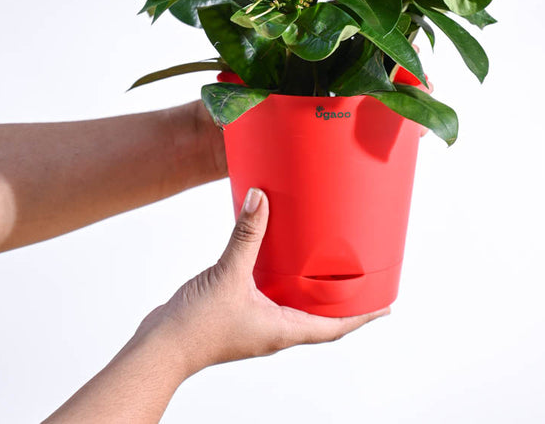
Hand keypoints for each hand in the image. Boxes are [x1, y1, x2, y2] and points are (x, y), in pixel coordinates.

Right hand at [140, 188, 388, 378]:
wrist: (159, 345)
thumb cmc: (196, 326)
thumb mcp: (228, 274)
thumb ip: (246, 234)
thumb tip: (260, 199)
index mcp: (283, 329)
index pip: (334, 327)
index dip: (362, 317)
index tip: (385, 307)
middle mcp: (275, 330)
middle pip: (321, 319)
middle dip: (342, 303)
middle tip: (362, 281)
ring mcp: (257, 324)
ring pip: (296, 308)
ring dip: (313, 292)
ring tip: (327, 267)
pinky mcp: (240, 314)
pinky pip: (273, 298)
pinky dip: (285, 282)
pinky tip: (279, 260)